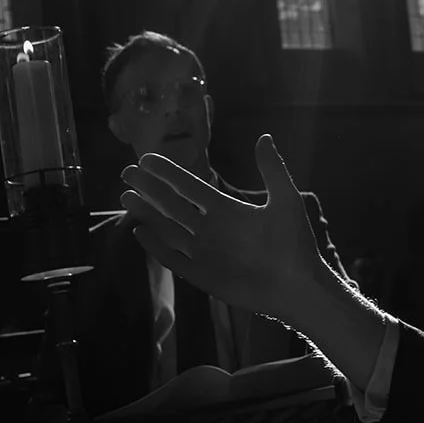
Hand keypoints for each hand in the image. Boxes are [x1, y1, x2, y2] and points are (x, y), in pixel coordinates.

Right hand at [120, 134, 325, 325]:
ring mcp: (204, 253)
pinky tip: (139, 232)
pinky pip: (173, 259)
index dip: (168, 174)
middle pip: (172, 206)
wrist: (298, 286)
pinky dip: (156, 247)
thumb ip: (272, 170)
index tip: (146, 159)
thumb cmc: (296, 244)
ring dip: (147, 214)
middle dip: (150, 190)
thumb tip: (265, 136)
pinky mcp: (201, 276)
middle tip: (126, 173)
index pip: (190, 188)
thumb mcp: (285, 201)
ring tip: (125, 197)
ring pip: (168, 229)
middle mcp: (211, 229)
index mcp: (227, 211)